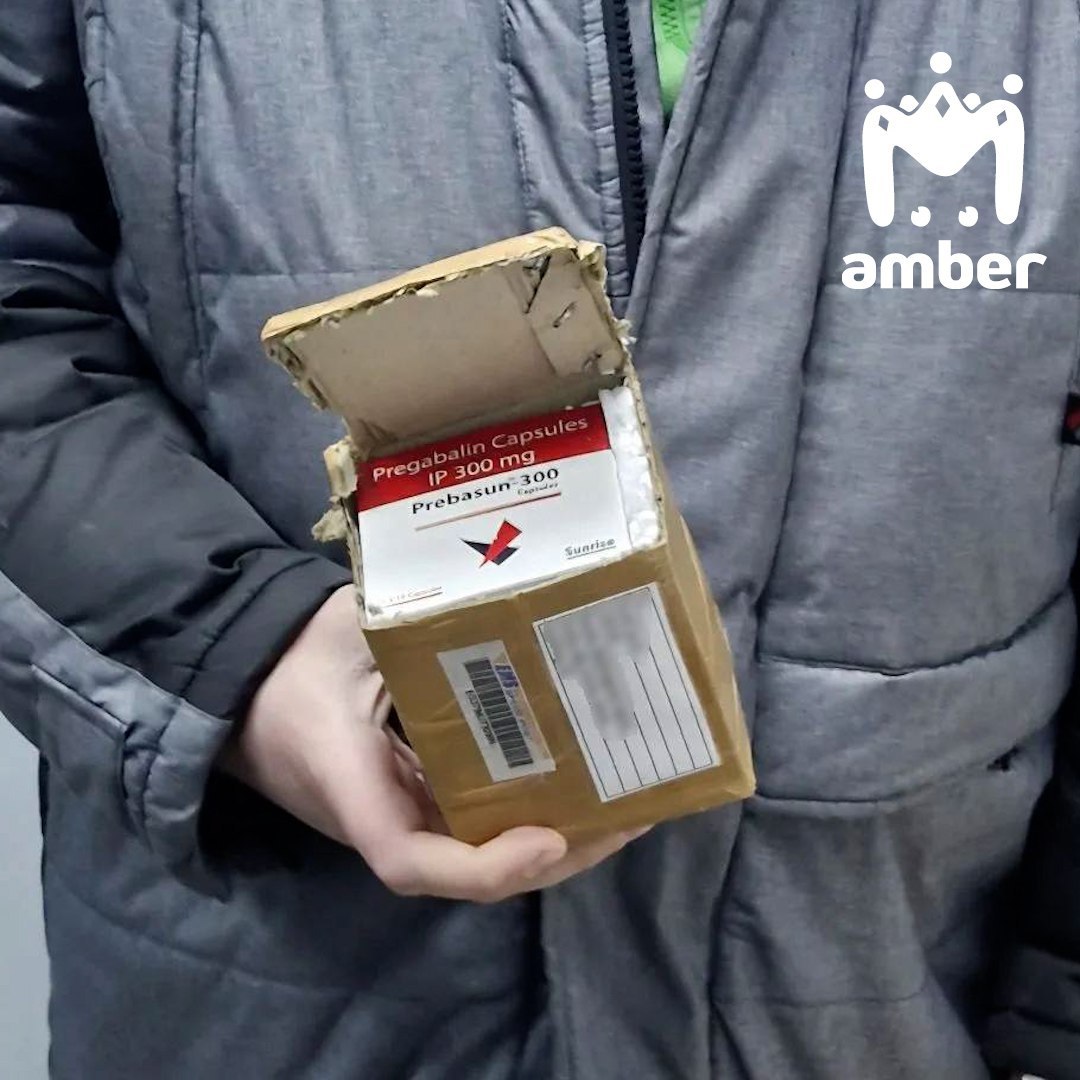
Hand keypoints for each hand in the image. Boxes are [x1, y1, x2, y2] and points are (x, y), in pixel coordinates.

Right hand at [218, 585, 647, 901]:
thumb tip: (480, 578)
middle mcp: (384, 817)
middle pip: (471, 870)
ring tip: (628, 806)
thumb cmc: (292, 660)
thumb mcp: (341, 628)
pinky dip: (535, 810)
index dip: (482, 866)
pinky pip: (480, 819)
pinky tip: (584, 782)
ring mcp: (405, 813)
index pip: (407, 859)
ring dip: (558, 840)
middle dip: (555, 856)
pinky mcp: (419, 798)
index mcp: (351, 784)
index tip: (549, 836)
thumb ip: (400, 610)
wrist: (248, 688)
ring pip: (484, 851)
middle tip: (630, 818)